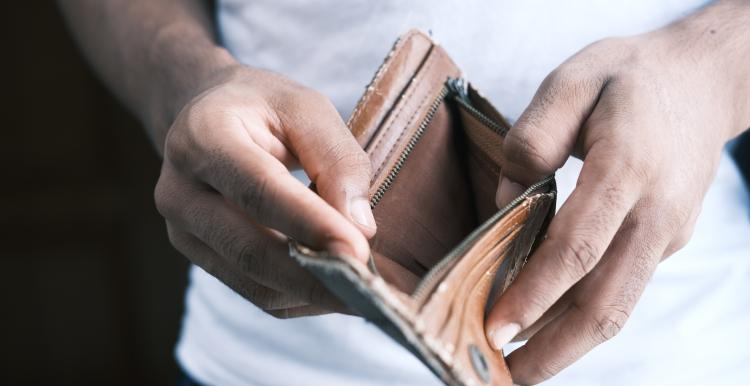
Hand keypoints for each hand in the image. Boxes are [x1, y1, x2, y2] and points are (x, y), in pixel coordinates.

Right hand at [154, 65, 376, 317]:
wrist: (208, 116)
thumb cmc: (264, 108)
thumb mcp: (308, 109)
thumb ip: (337, 160)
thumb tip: (361, 228)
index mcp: (204, 136)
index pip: (259, 190)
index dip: (310, 225)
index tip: (359, 252)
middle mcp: (180, 189)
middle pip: (250, 250)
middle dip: (315, 277)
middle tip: (370, 290)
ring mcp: (182, 230)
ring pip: (253, 282)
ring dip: (312, 293)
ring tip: (361, 291)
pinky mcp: (199, 257)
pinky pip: (255, 293)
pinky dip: (300, 297)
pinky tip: (333, 286)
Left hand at [486, 3, 749, 383]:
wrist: (702, 81)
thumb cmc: (629, 78)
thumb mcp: (573, 81)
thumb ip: (533, 138)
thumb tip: (506, 201)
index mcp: (627, 168)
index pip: (578, 248)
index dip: (535, 294)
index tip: (494, 327)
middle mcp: (654, 212)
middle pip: (605, 301)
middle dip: (553, 348)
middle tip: (503, 376)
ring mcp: (665, 232)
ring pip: (618, 305)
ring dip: (569, 344)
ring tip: (521, 366)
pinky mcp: (665, 240)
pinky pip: (621, 286)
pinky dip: (584, 314)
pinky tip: (547, 321)